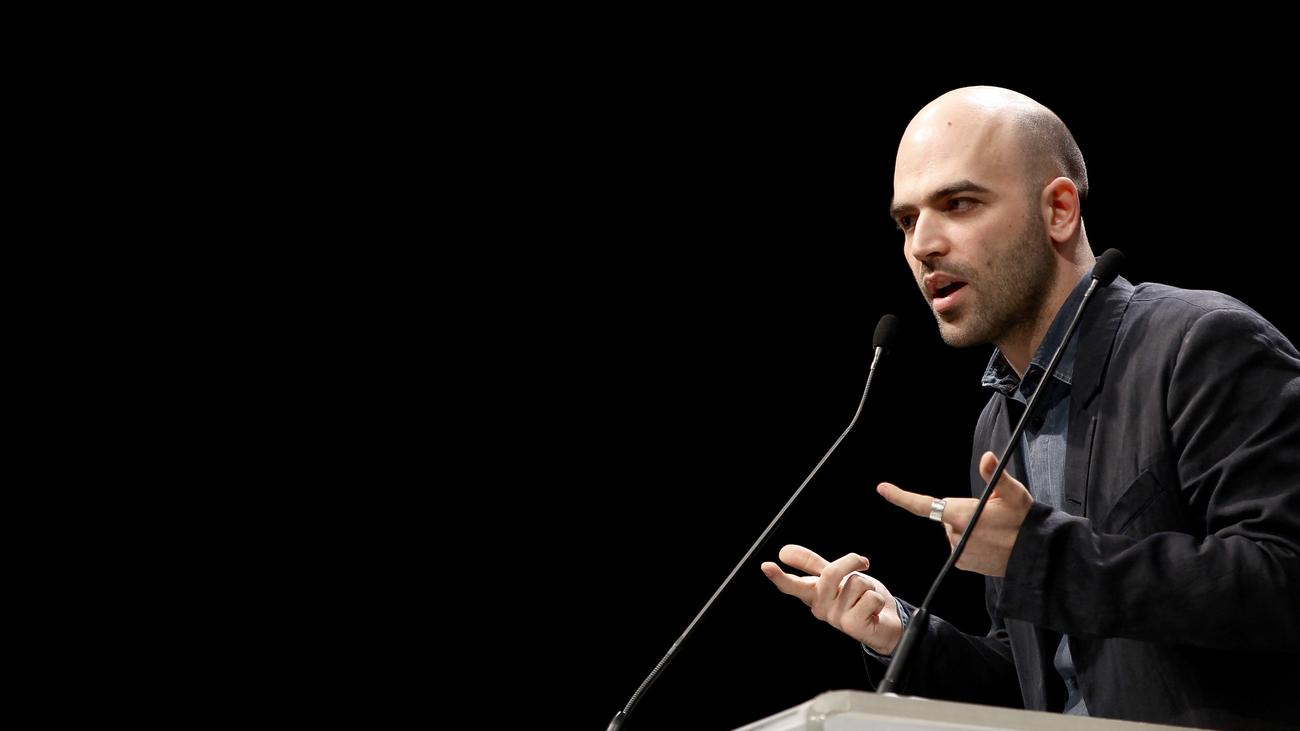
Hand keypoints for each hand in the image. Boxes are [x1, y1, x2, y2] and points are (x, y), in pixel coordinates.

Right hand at [761, 544, 902, 655]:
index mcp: (813, 594)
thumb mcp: (835, 576)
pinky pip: (869, 597)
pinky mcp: (852, 626)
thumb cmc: (859, 598)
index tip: (766, 566)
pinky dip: (877, 599)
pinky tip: (873, 610)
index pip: (792, 584)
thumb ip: (810, 563)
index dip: (778, 575)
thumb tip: (783, 551)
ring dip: (869, 586)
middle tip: (862, 562)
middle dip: (850, 563)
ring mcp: (835, 618)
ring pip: (856, 582)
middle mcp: (821, 607)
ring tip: (866, 598)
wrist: (886, 623)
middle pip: (830, 574)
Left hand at [877, 451, 1032, 576]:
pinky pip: (958, 545)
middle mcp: (955, 535)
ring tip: (992, 530)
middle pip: (947, 515)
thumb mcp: (1013, 494)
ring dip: (967, 527)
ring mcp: (957, 552)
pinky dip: (969, 541)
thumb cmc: (1025, 521)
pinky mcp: (961, 564)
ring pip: (954, 530)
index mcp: (961, 515)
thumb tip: (986, 456)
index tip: (883, 488)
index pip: (923, 505)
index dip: (901, 497)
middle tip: (988, 514)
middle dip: (962, 511)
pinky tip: (988, 542)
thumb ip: (995, 475)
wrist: (1035, 555)